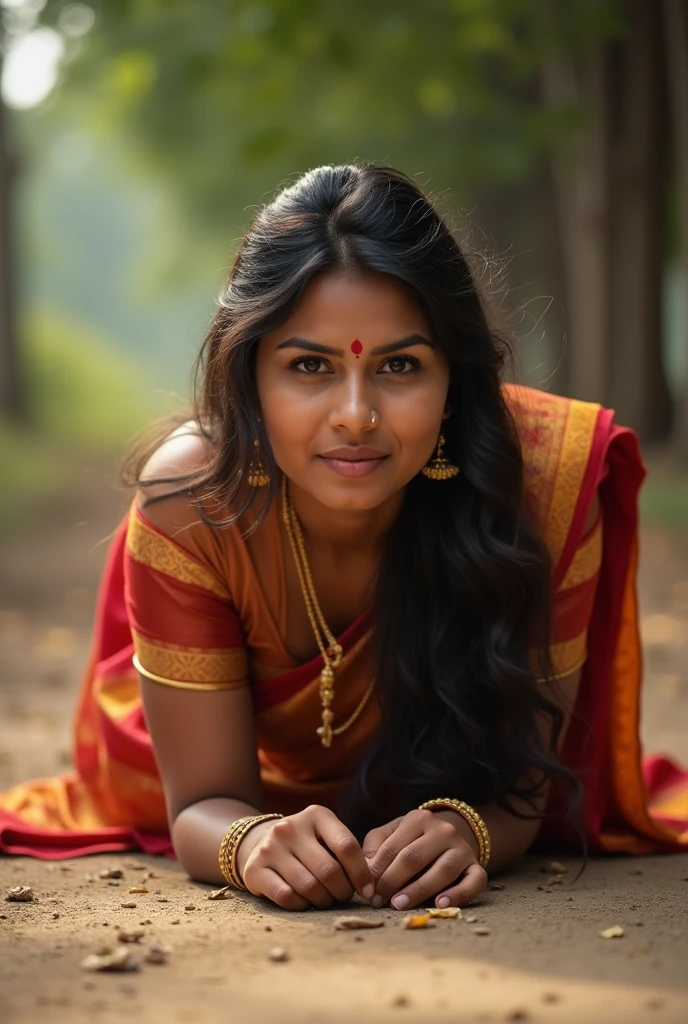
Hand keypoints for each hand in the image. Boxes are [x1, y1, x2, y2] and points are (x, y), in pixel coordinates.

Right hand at [237, 804, 374, 910]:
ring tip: (325, 900)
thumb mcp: (325, 836)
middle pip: (329, 871)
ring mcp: (270, 847)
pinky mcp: (254, 869)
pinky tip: (304, 901)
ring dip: (323, 901)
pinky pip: (287, 897)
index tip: (368, 891)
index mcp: (316, 814)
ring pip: (309, 887)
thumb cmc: (306, 844)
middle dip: (342, 891)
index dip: (362, 873)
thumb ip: (345, 853)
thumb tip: (370, 884)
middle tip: (342, 896)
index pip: (347, 846)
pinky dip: (301, 905)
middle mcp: (290, 827)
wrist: (260, 842)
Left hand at [362, 808, 487, 909]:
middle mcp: (443, 831)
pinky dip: (459, 894)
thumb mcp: (393, 833)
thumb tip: (365, 869)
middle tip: (379, 901)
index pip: (393, 847)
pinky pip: (474, 881)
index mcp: (419, 819)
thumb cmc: (413, 840)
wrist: (450, 836)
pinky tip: (440, 904)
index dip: (377, 871)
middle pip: (415, 857)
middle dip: (393, 881)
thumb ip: (376, 846)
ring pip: (443, 870)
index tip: (367, 891)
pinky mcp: (477, 867)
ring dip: (419, 890)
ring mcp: (463, 848)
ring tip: (399, 904)